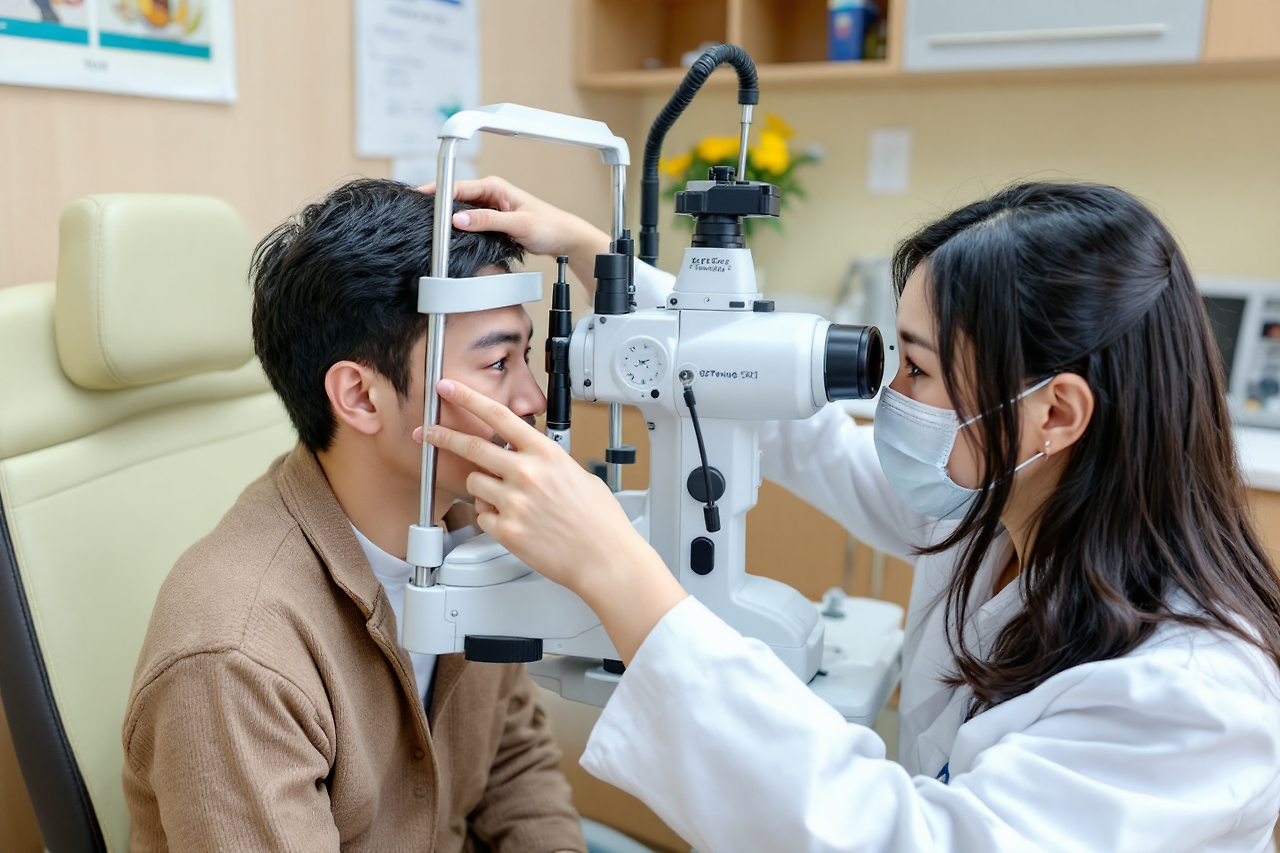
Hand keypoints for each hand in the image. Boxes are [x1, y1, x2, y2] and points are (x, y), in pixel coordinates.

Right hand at [419, 176, 609, 287]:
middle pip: (455, 198)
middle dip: (438, 206)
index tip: (418, 199)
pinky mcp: (492, 221)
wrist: (564, 238)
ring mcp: (490, 207)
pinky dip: (460, 228)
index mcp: (494, 186)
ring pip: (461, 211)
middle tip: (420, 218)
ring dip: (449, 219)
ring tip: (431, 228)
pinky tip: (451, 236)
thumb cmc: (548, 226)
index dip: (436, 193)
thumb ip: (487, 221)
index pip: (457, 187)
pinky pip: (470, 222)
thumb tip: (458, 219)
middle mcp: (490, 194)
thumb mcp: (517, 224)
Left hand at [419, 379, 685, 662]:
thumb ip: (548, 463)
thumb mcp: (579, 475)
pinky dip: (491, 518)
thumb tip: (531, 459)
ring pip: (474, 484)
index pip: (498, 415)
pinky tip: (514, 523)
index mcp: (545, 454)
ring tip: (506, 500)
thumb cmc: (599, 521)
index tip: (449, 388)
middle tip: (427, 432)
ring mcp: (513, 502)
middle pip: (472, 446)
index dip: (468, 398)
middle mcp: (526, 473)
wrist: (604, 558)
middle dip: (443, 436)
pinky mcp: (506, 530)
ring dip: (481, 488)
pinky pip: (481, 516)